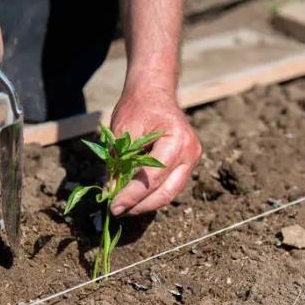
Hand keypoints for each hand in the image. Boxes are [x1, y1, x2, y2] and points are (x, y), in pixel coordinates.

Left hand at [110, 90, 201, 215]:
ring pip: (170, 192)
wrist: (154, 92)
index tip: (113, 207)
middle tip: (117, 211)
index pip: (152, 178)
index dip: (132, 196)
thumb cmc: (137, 107)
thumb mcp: (121, 133)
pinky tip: (136, 197)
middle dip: (140, 206)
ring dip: (147, 203)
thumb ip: (117, 164)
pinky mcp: (188, 162)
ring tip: (124, 207)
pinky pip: (171, 185)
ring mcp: (193, 158)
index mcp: (176, 140)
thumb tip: (110, 193)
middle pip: (166, 192)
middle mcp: (190, 151)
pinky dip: (153, 194)